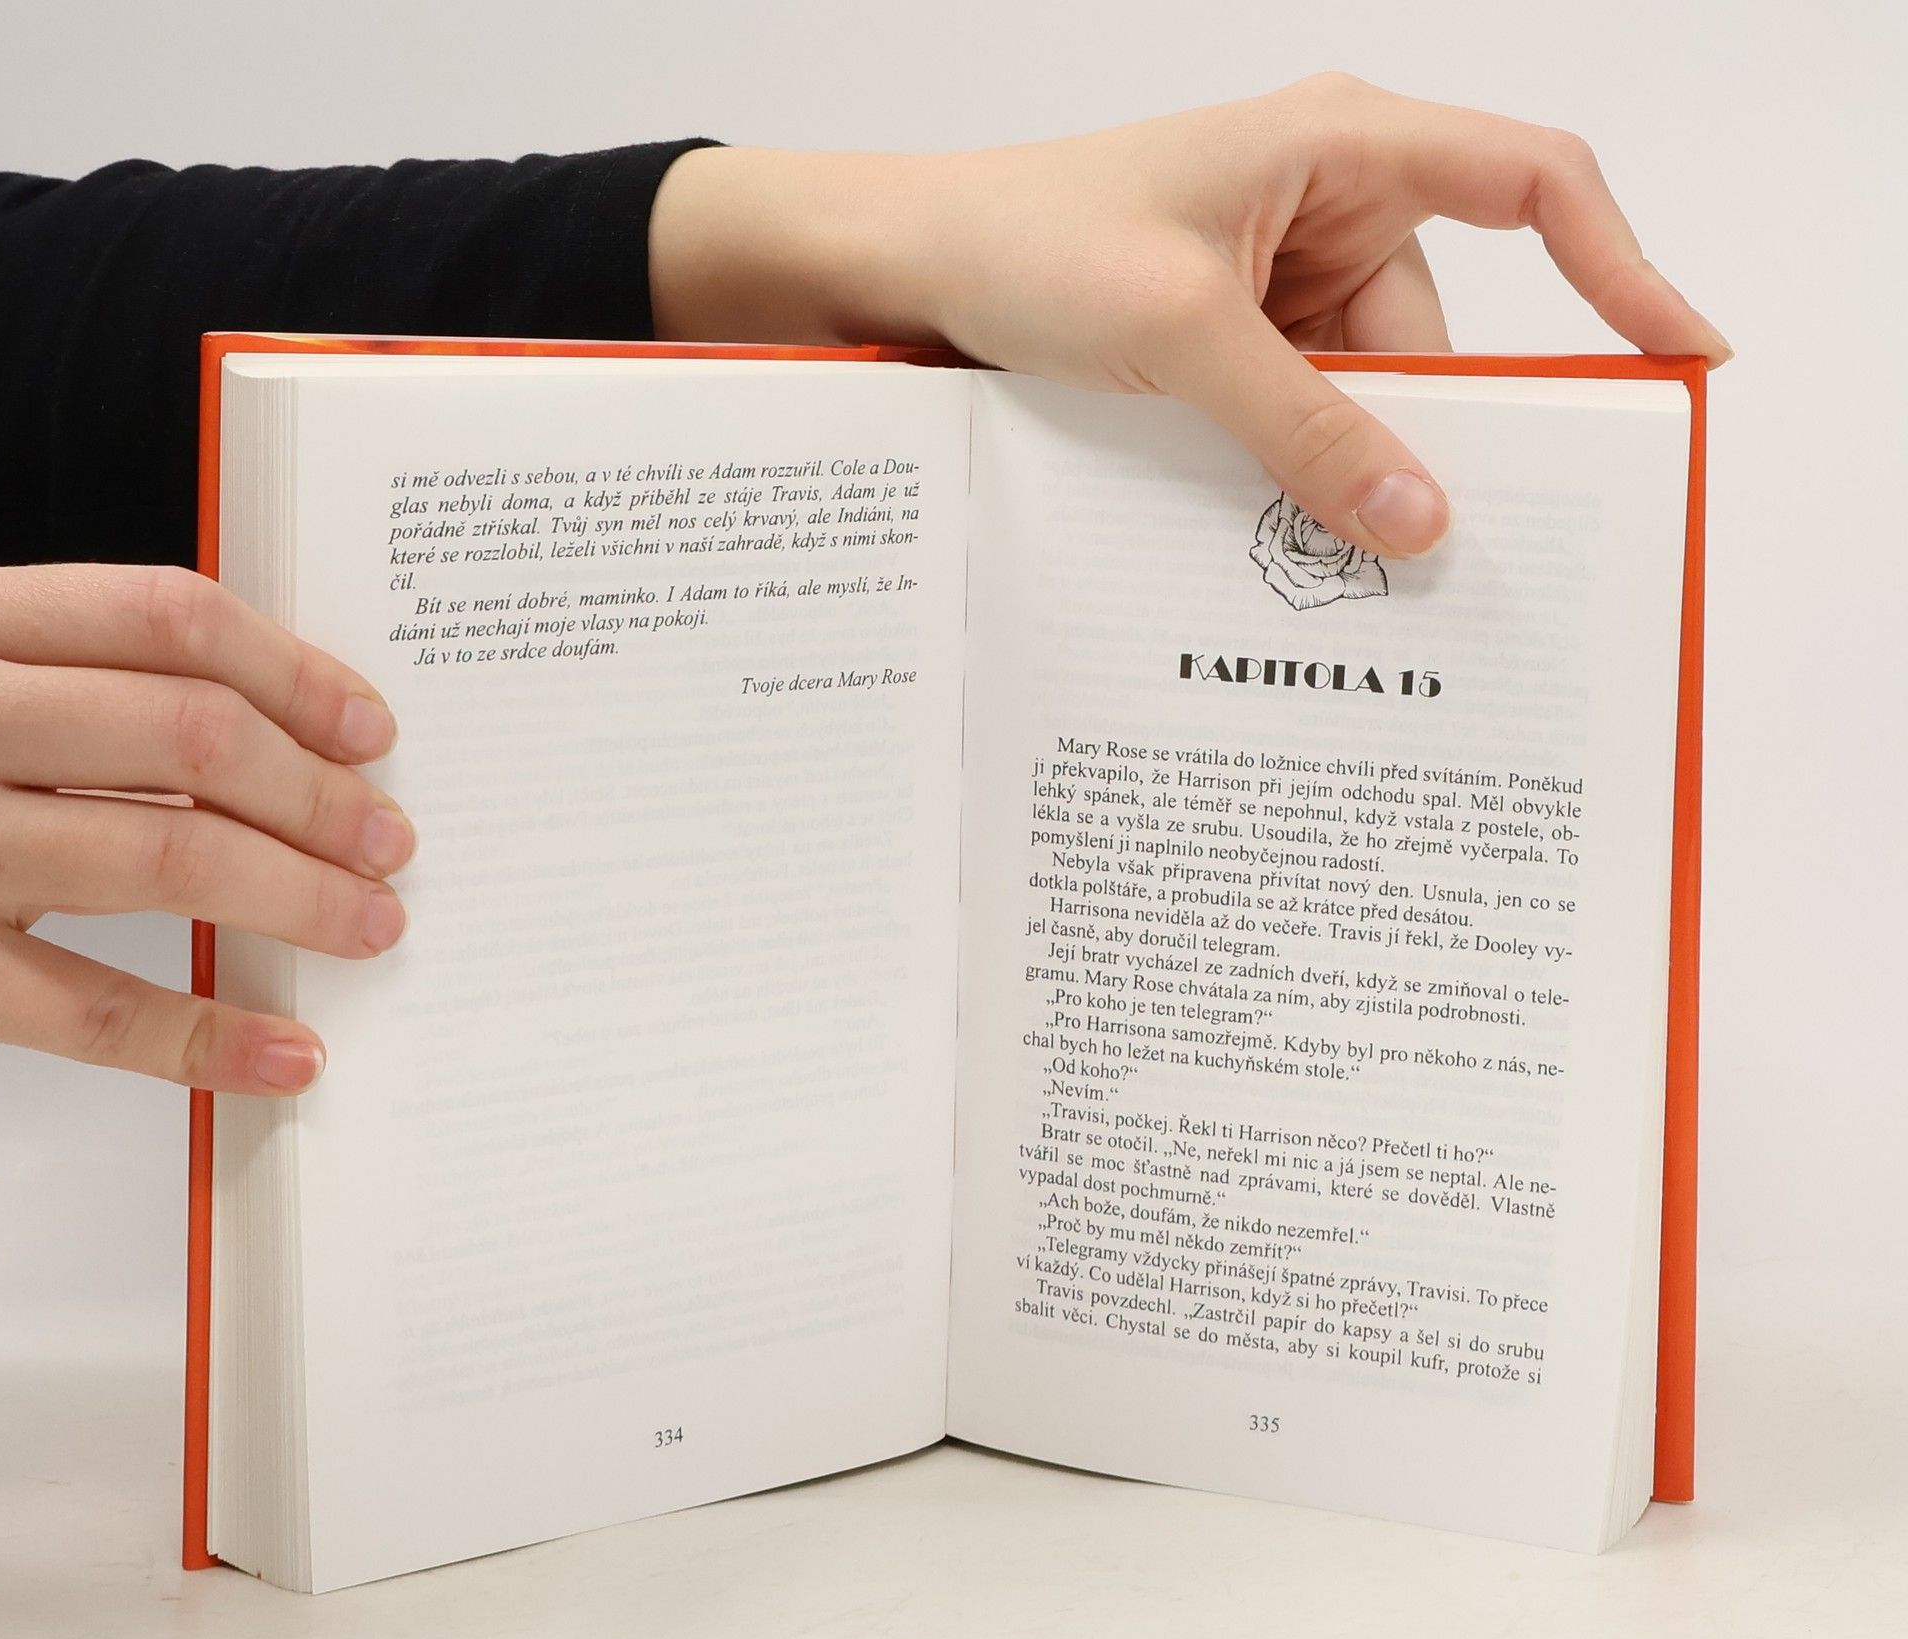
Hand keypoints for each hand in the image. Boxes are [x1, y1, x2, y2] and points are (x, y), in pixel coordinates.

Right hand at [0, 565, 413, 1092]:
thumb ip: (87, 688)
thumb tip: (289, 742)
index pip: (163, 618)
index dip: (292, 671)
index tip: (372, 728)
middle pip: (188, 738)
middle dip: (317, 795)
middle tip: (392, 840)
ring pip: (159, 858)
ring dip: (295, 897)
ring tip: (371, 924)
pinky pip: (89, 1010)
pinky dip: (206, 1038)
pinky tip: (288, 1055)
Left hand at [649, 74, 1729, 557]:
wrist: (904, 268)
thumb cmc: (1022, 240)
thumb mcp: (1178, 335)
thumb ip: (1304, 428)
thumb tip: (1420, 520)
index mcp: (1342, 146)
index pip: (1531, 185)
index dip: (1621, 269)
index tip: (1677, 359)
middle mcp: (1326, 204)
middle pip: (1438, 334)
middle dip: (1425, 435)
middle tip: (1428, 550)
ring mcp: (1276, 279)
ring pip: (1364, 395)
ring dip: (1336, 469)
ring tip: (1291, 540)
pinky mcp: (1229, 341)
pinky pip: (1298, 415)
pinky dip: (1287, 473)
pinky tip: (1254, 525)